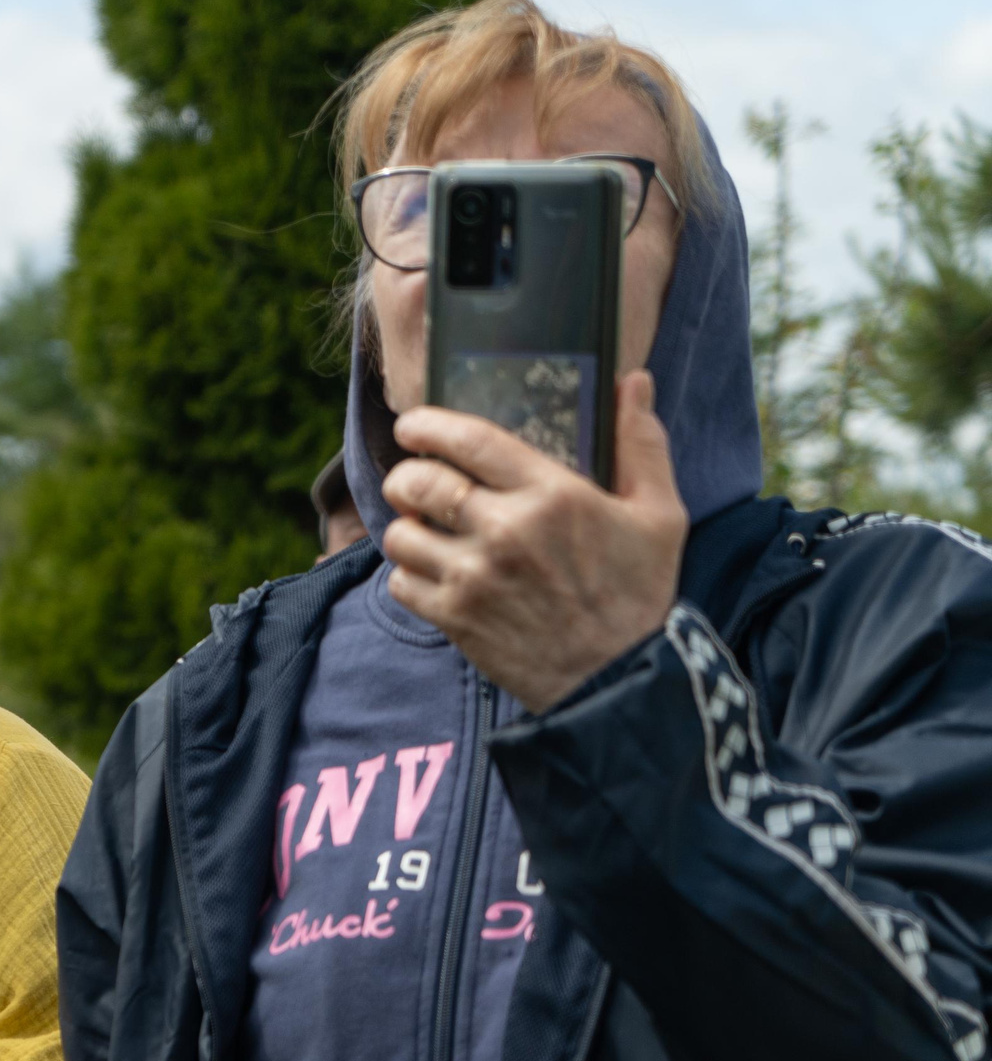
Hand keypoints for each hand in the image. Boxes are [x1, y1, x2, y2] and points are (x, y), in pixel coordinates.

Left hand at [379, 370, 688, 712]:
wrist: (618, 680)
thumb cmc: (639, 591)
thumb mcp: (660, 514)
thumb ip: (641, 444)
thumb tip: (634, 381)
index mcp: (553, 495)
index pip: (470, 440)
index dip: (429, 425)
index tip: (414, 424)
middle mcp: (506, 531)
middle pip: (418, 483)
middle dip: (406, 476)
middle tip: (413, 479)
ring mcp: (474, 578)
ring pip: (400, 534)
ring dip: (405, 527)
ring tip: (422, 528)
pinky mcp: (455, 619)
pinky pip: (400, 583)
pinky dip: (407, 574)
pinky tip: (431, 571)